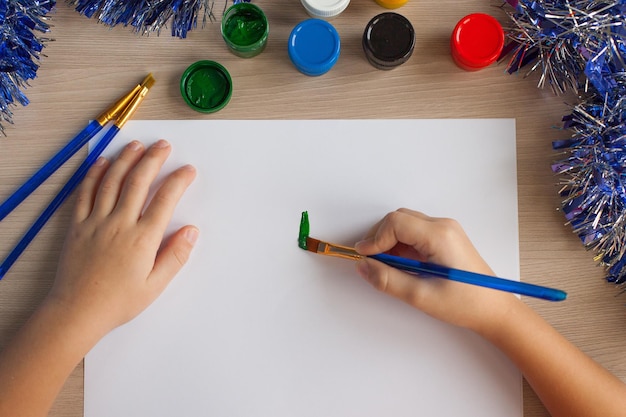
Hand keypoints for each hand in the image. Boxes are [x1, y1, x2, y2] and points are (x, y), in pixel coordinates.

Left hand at [45, 139, 197, 335]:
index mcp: (143, 239)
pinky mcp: (78, 225)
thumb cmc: (118, 302)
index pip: (165, 200)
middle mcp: (120, 224)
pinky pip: (85, 193)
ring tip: (137, 145)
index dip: (178, 181)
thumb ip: (175, 256)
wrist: (77, 312)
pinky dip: (94, 175)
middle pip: (139, 182)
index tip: (188, 170)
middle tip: (163, 146)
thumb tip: (191, 231)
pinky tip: (102, 163)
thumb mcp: (155, 285)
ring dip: (126, 160)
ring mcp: (96, 222)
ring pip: (113, 182)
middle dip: (153, 160)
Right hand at [355, 208, 516, 331]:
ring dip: (390, 243)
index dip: (375, 239)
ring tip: (389, 268)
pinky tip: (402, 267)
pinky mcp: (444, 238)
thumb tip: (364, 266)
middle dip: (380, 239)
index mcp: (440, 236)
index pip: (395, 223)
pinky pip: (414, 233)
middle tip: (373, 263)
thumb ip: (388, 280)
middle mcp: (443, 226)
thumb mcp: (421, 296)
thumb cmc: (466, 303)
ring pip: (404, 224)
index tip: (365, 258)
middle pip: (398, 219)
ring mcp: (445, 230)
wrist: (494, 310)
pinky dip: (401, 246)